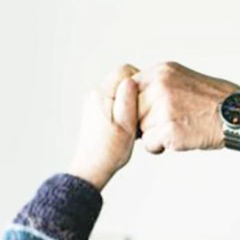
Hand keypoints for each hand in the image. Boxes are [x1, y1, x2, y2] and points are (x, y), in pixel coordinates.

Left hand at [68, 65, 139, 190]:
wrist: (92, 167)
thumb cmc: (109, 151)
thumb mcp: (125, 125)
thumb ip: (128, 100)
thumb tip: (131, 80)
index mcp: (102, 94)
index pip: (125, 71)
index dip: (140, 81)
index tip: (147, 99)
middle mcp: (95, 94)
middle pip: (122, 79)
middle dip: (135, 93)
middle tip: (141, 113)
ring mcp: (94, 101)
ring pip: (119, 90)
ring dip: (130, 102)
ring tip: (133, 122)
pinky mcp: (95, 109)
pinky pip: (114, 100)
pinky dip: (123, 109)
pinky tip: (126, 125)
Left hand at [135, 62, 239, 153]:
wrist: (238, 114)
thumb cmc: (215, 101)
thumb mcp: (184, 78)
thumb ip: (159, 83)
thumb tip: (135, 95)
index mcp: (162, 71)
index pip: (129, 88)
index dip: (135, 104)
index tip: (144, 111)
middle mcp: (160, 86)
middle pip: (133, 110)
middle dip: (143, 120)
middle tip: (164, 123)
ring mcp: (164, 108)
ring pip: (140, 128)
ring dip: (152, 134)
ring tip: (175, 130)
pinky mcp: (170, 130)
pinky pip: (149, 144)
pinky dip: (160, 147)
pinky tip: (177, 139)